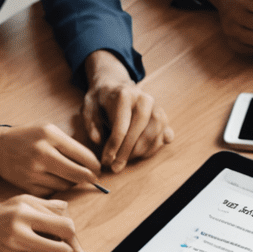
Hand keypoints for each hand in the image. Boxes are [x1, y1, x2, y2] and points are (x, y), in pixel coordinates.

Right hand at [0, 123, 101, 195]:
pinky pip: (52, 192)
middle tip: (93, 179)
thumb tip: (93, 165)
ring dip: (72, 183)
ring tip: (69, 176)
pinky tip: (53, 180)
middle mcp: (42, 153)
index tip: (98, 169)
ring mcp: (33, 171)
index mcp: (50, 135)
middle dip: (89, 178)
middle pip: (77, 174)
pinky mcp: (27, 185)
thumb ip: (70, 145)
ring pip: (66, 186)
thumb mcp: (49, 131)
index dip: (95, 165)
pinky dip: (57, 189)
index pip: (83, 155)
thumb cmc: (29, 137)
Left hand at [81, 52, 174, 173]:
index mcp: (125, 95)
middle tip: (116, 166)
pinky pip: (164, 134)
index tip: (106, 160)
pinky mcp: (162, 115)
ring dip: (141, 151)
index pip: (121, 125)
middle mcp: (144, 99)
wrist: (116, 84)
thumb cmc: (101, 98)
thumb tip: (98, 141)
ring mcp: (156, 107)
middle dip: (128, 151)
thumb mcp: (88, 105)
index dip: (114, 145)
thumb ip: (90, 122)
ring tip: (126, 160)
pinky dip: (154, 147)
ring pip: (155, 132)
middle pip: (141, 129)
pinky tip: (140, 154)